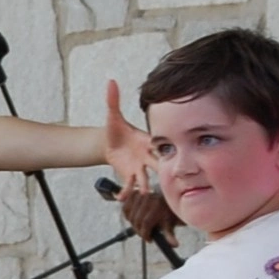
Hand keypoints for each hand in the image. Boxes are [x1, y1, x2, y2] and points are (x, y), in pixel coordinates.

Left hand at [103, 79, 159, 198]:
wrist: (108, 142)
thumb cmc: (115, 129)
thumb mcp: (112, 115)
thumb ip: (113, 100)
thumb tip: (110, 81)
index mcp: (147, 140)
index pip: (158, 144)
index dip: (163, 147)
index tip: (169, 150)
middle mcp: (147, 155)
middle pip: (160, 163)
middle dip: (165, 169)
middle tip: (171, 175)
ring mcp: (140, 166)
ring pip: (146, 177)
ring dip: (145, 185)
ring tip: (143, 191)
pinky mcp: (129, 175)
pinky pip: (129, 185)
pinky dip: (126, 192)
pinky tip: (120, 197)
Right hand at [120, 184, 179, 240]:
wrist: (168, 199)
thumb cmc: (170, 214)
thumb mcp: (171, 224)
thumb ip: (170, 235)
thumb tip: (174, 244)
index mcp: (158, 206)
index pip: (146, 224)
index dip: (146, 234)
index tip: (149, 240)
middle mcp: (149, 199)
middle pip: (136, 220)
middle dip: (139, 231)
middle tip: (144, 235)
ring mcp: (140, 194)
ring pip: (129, 215)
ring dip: (133, 223)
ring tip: (140, 227)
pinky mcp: (134, 193)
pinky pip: (125, 207)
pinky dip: (127, 214)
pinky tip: (133, 218)